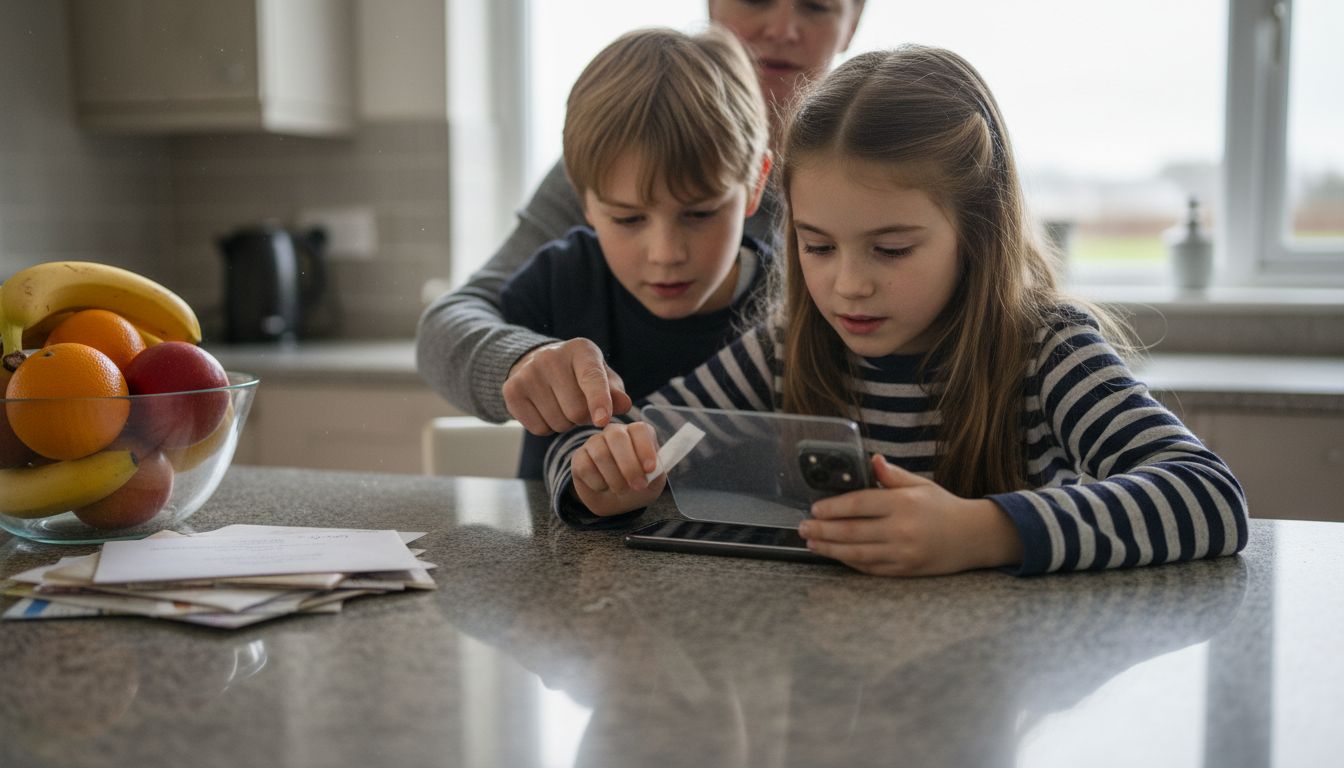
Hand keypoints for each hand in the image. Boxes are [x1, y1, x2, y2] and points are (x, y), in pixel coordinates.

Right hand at [503, 338, 633, 434]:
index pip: (592, 378)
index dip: (599, 401)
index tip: (602, 420)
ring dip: (565, 424)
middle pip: (576, 411)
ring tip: (561, 404)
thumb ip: (615, 392)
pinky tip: (545, 409)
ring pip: (558, 422)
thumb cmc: (579, 374)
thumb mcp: (603, 377)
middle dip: (583, 418)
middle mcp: (552, 357)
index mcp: (582, 350)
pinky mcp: (512, 390)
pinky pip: (538, 428)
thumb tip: (624, 405)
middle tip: (579, 405)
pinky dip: (546, 427)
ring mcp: (528, 373)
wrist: (535, 363)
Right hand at [571, 422, 664, 516]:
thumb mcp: (653, 481)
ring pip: (601, 454)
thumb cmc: (637, 486)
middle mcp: (614, 432)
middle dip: (629, 465)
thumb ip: (656, 472)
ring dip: (615, 479)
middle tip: (638, 486)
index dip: (645, 448)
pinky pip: (586, 468)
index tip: (650, 469)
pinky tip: (604, 487)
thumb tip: (653, 468)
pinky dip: (598, 484)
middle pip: (617, 437)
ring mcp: (594, 442)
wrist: (616, 502)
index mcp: (637, 433)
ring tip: (622, 489)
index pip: (639, 429)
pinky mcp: (579, 457)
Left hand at [798, 455, 1023, 575]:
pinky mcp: (905, 571)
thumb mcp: (921, 485)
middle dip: (822, 530)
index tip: (814, 508)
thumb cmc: (943, 507)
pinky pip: (870, 568)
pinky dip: (849, 562)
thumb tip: (872, 460)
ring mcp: (903, 553)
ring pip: (856, 553)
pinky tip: (836, 555)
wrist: (974, 537)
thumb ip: (892, 475)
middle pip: (851, 531)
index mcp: (904, 503)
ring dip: (829, 549)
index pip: (859, 504)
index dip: (832, 507)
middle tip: (802, 528)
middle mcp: (902, 529)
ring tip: (811, 543)